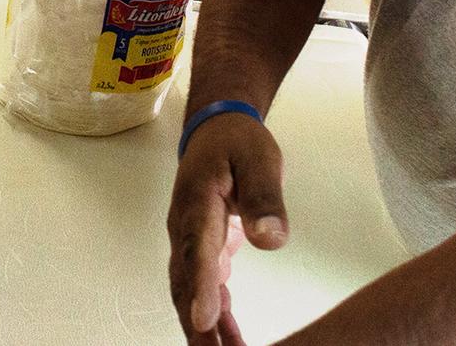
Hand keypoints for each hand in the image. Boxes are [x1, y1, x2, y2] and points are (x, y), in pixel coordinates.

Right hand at [169, 113, 288, 344]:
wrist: (216, 130)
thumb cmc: (237, 142)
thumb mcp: (259, 160)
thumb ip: (264, 197)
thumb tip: (270, 239)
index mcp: (198, 202)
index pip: (197, 248)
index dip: (200, 287)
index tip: (204, 320)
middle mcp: (185, 226)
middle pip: (185, 281)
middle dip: (195, 324)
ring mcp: (189, 240)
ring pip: (190, 291)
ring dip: (202, 328)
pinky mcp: (200, 249)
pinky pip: (202, 288)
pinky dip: (213, 317)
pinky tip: (227, 341)